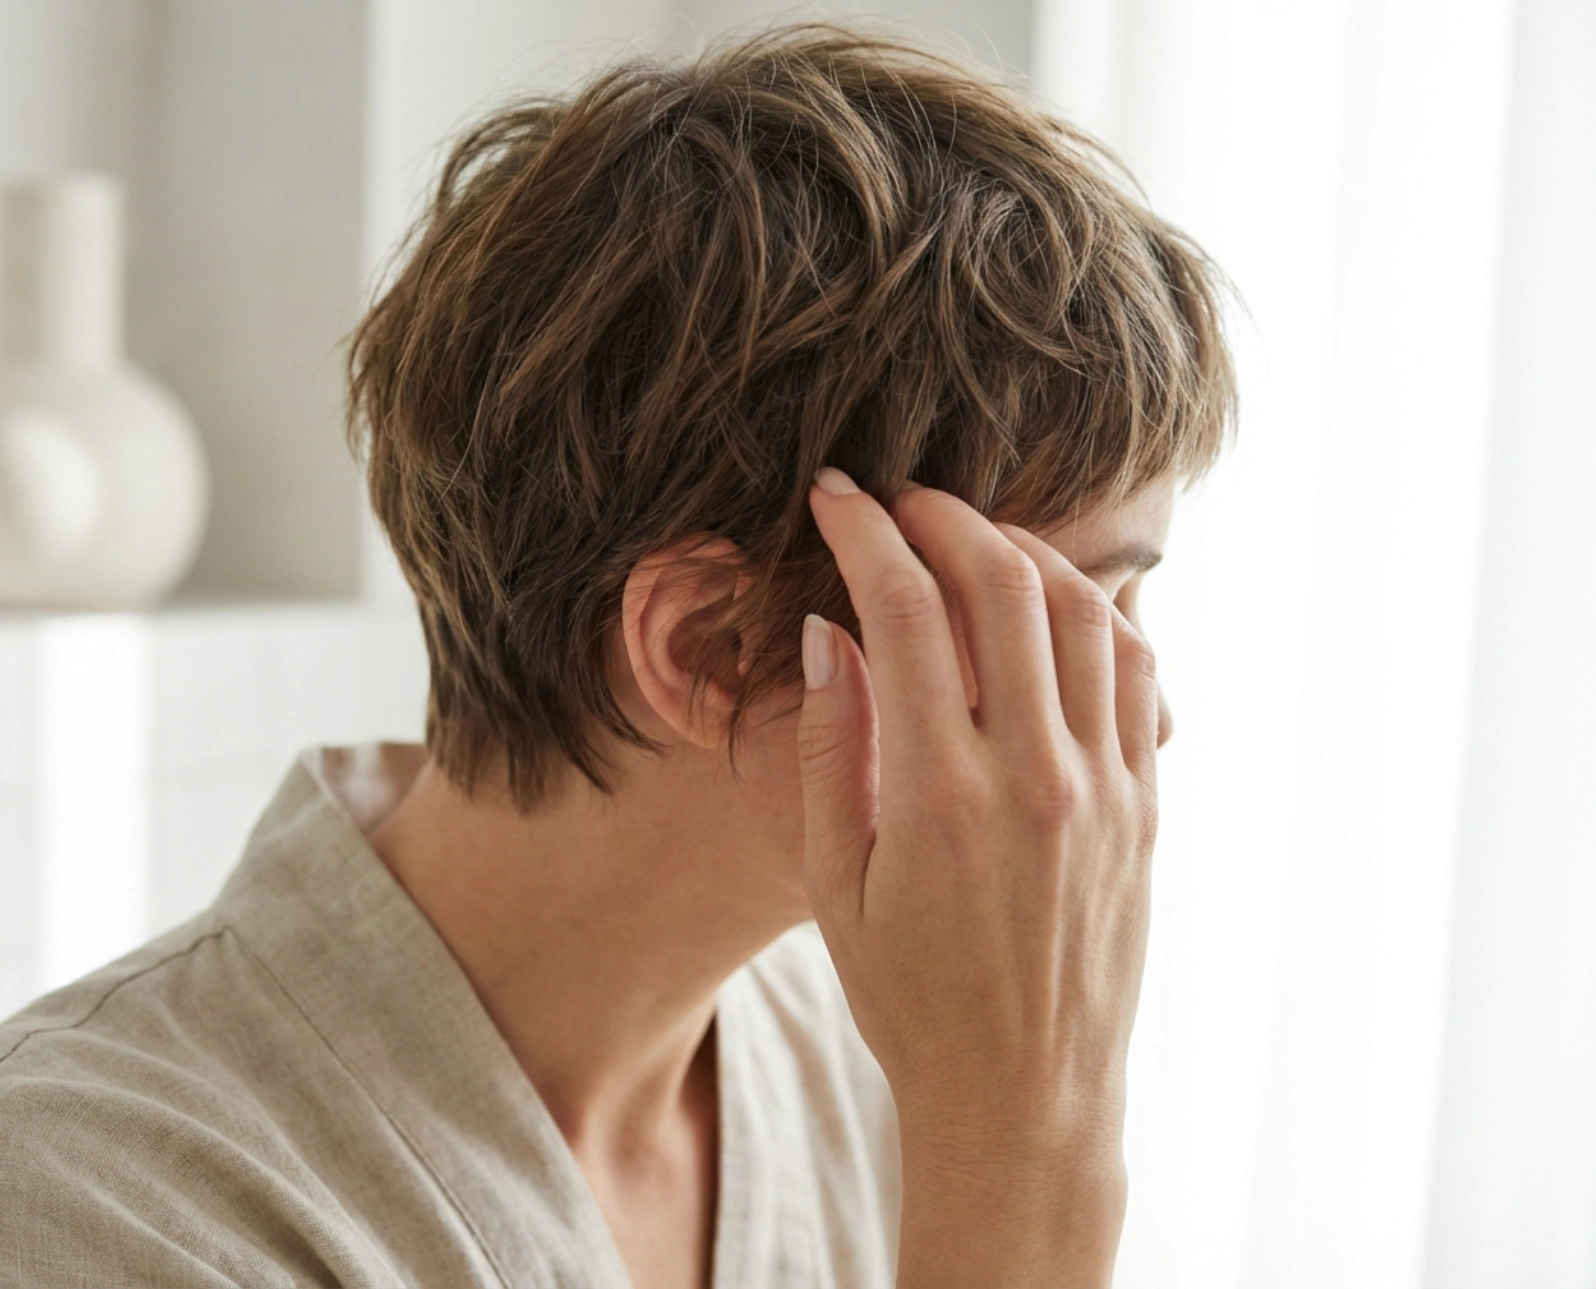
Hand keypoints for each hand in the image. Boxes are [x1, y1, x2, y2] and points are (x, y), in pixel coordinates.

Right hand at [798, 469, 1159, 1287]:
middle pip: (1003, 584)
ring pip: (1083, 612)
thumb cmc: (910, 998)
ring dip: (1023, 552)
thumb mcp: (835, 886)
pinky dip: (1091, 614)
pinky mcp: (1146, 805)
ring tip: (970, 542)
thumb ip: (831, 750)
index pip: (903, 612)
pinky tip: (1045, 611)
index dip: (862, 533)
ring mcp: (1106, 788)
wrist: (1023, 1095)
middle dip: (944, 516)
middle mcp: (1036, 779)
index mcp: (941, 799)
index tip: (834, 496)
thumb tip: (826, 633)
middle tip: (900, 501)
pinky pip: (1134, 671)